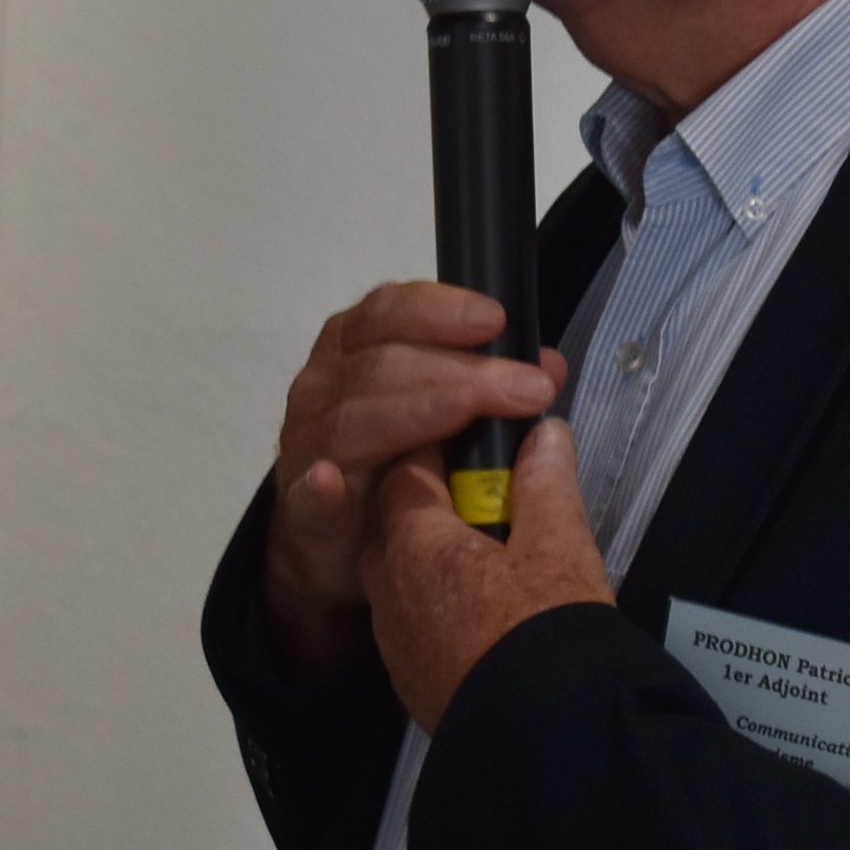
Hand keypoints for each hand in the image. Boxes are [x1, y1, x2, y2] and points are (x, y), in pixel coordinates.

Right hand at [264, 284, 564, 678]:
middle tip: (527, 388)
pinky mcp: (301, 505)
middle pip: (384, 363)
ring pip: (356, 418)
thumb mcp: (444, 411)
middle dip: (461, 372)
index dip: (441, 311)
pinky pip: (306, 494)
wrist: (333, 538)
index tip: (496, 321)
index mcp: (355, 346)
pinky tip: (332, 481)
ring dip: (420, 414)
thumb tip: (549, 367)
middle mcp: (324, 384)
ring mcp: (307, 442)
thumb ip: (488, 383)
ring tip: (470, 414)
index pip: (390, 311)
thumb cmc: (391, 458)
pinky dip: (319, 487)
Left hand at [364, 416, 610, 729]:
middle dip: (442, 504)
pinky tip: (490, 614)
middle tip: (499, 502)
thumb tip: (545, 436)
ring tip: (500, 560)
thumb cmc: (544, 634)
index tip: (482, 440)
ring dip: (443, 558)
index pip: (411, 468)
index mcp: (414, 542)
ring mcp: (396, 640)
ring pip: (409, 576)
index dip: (447, 446)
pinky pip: (419, 622)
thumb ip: (547, 485)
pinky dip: (445, 604)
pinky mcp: (412, 681)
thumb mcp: (559, 548)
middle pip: (403, 522)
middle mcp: (388, 588)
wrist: (538, 743)